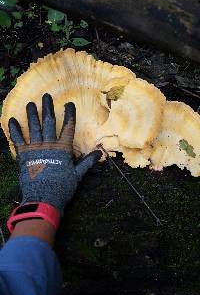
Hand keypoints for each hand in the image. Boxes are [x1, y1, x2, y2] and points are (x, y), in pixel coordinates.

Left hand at [8, 93, 101, 215]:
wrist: (44, 198)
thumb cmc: (62, 187)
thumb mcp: (77, 175)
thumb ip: (87, 162)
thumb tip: (99, 153)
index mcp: (63, 149)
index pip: (68, 127)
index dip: (69, 114)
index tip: (69, 104)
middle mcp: (49, 145)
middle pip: (49, 122)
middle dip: (48, 108)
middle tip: (46, 96)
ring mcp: (35, 148)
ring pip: (34, 127)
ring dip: (32, 114)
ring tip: (31, 104)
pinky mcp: (23, 155)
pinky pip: (18, 139)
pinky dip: (15, 130)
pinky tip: (12, 120)